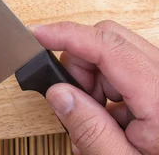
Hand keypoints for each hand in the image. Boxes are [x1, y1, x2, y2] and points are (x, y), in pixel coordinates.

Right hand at [32, 21, 158, 154]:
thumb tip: (58, 93)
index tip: (38, 35)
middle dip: (80, 65)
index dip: (68, 35)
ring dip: (94, 80)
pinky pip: (126, 71)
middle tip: (75, 101)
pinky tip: (114, 122)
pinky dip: (109, 90)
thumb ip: (89, 129)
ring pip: (115, 55)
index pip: (108, 46)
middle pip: (110, 41)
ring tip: (101, 121)